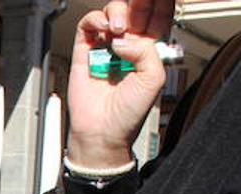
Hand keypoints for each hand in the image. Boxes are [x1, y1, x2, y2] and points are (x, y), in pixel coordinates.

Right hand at [66, 1, 172, 168]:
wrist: (102, 133)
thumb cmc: (128, 113)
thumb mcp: (153, 79)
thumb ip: (146, 50)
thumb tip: (122, 37)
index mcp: (148, 49)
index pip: (156, 16)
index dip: (156, 5)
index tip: (156, 1)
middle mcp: (127, 45)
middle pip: (134, 9)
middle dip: (137, 4)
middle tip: (135, 11)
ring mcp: (105, 47)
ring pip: (111, 12)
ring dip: (116, 12)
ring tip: (117, 28)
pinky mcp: (84, 52)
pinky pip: (88, 25)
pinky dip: (95, 20)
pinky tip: (104, 30)